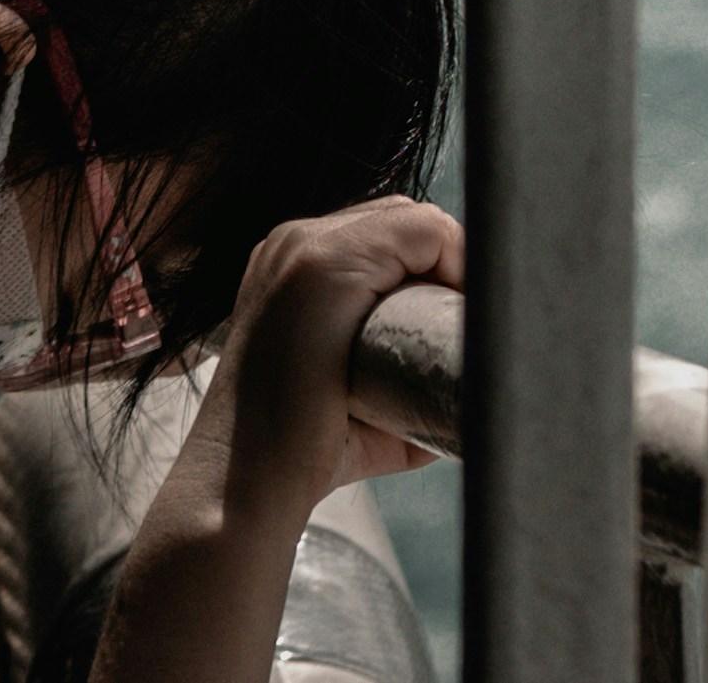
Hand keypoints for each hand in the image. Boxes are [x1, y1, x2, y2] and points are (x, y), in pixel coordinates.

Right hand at [96, 202, 463, 682]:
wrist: (244, 488)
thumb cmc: (300, 451)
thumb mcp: (351, 390)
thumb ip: (398, 369)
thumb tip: (463, 381)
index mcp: (291, 261)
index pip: (388, 230)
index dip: (433, 266)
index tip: (450, 319)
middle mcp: (293, 242)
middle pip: (403, 219)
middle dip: (444, 263)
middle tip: (456, 324)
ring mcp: (304, 249)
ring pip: (416, 220)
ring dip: (452, 263)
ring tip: (458, 321)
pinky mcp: (324, 267)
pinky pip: (422, 230)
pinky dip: (455, 259)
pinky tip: (457, 303)